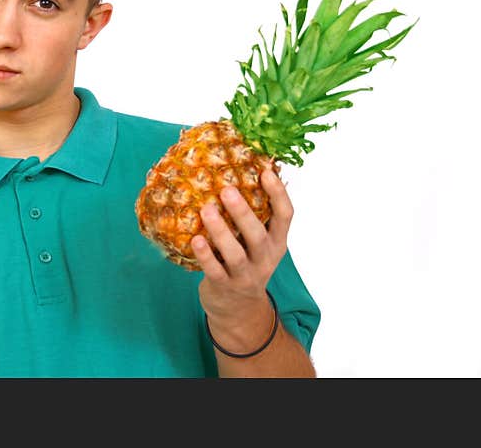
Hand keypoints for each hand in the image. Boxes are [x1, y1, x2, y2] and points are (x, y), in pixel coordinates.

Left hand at [191, 167, 292, 350]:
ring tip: (206, 209)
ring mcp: (246, 275)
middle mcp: (265, 258)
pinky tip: (195, 239)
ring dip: (220, 231)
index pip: (285, 216)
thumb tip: (244, 170)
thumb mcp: (258, 243)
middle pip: (258, 235)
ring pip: (235, 253)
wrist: (239, 309)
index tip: (266, 171)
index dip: (278, 193)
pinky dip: (205, 255)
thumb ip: (255, 215)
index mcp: (277, 242)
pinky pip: (215, 270)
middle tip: (227, 189)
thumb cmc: (246, 262)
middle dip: (243, 212)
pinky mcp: (225, 286)